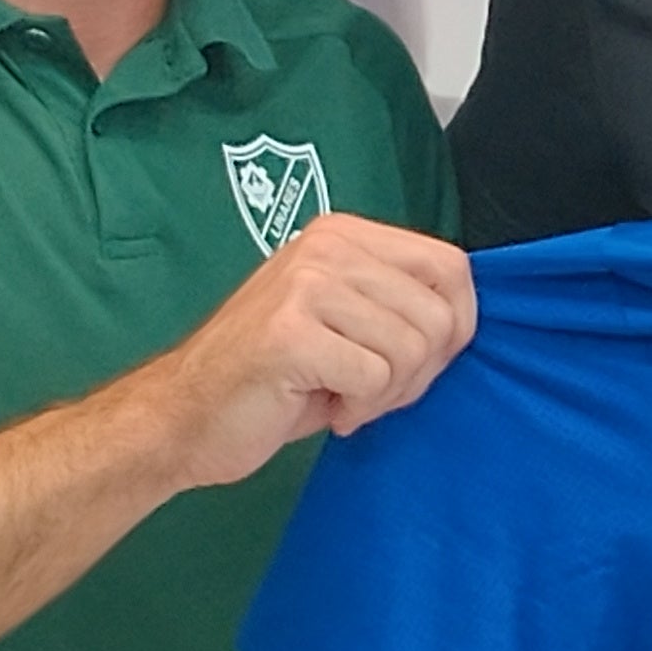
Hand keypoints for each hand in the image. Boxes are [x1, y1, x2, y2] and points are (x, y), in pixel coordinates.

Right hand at [126, 214, 478, 492]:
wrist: (184, 416)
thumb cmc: (275, 377)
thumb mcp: (345, 321)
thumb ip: (398, 305)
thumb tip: (467, 319)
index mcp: (344, 234)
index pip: (452, 266)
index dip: (456, 325)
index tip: (419, 362)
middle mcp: (326, 246)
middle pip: (438, 314)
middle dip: (419, 372)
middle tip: (372, 389)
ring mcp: (306, 285)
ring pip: (412, 348)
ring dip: (388, 393)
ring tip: (344, 396)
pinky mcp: (291, 333)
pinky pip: (376, 378)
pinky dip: (361, 408)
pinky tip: (326, 408)